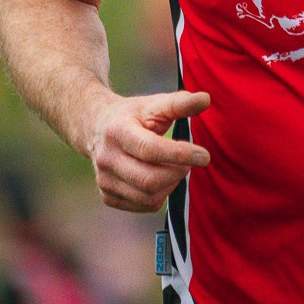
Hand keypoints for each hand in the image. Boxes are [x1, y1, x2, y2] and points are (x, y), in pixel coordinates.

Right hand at [84, 89, 210, 212]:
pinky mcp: (107, 196)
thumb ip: (180, 103)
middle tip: (188, 161)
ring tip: (176, 168)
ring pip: (148, 197)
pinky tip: (163, 179)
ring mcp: (104, 180)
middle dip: (177, 172)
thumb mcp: (154, 104)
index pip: (150, 150)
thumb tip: (206, 98)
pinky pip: (143, 205)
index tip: (204, 156)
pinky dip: (161, 196)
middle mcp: (106, 158)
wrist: (97, 128)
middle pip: (149, 180)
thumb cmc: (133, 115)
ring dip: (171, 185)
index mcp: (118, 131)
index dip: (180, 155)